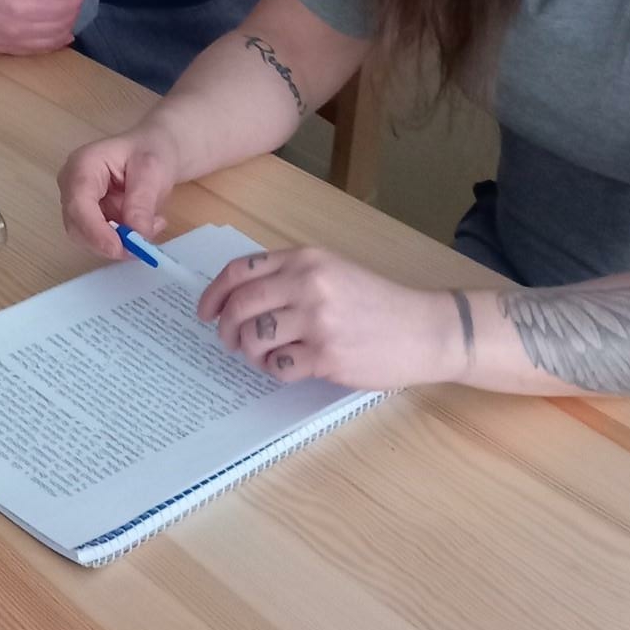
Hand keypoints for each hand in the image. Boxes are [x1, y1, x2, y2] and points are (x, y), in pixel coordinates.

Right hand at [0, 0, 83, 54]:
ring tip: (72, 12)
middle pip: (59, 27)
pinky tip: (61, 38)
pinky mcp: (0, 50)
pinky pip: (34, 52)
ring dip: (66, 29)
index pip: (59, 9)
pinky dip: (52, 45)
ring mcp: (7, 44)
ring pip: (49, 43)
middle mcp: (15, 31)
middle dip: (74, 12)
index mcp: (14, 8)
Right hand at [58, 126, 179, 257]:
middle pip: (78, 227)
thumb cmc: (152, 150)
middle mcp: (72, 186)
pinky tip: (146, 224)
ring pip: (89, 238)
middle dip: (110, 242)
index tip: (119, 249)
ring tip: (152, 223)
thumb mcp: (153, 172)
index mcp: (82, 165)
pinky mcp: (89, 217)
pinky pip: (102, 239)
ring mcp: (78, 203)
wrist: (156, 147)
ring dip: (121, 242)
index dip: (95, 231)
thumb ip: (142, 203)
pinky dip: (125, 240)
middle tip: (143, 246)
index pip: (78, 204)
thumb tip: (137, 237)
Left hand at [197, 247, 461, 389]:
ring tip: (266, 355)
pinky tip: (292, 365)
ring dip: (250, 352)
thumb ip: (290, 276)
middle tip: (230, 340)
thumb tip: (239, 299)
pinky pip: (278, 367)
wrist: (424, 329)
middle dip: (225, 328)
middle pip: (240, 306)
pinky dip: (276, 370)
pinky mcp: (326, 355)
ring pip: (253, 338)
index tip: (205, 312)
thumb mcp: (333, 270)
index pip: (240, 271)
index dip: (213, 294)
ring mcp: (317, 321)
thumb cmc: (378, 303)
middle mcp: (308, 284)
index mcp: (305, 259)